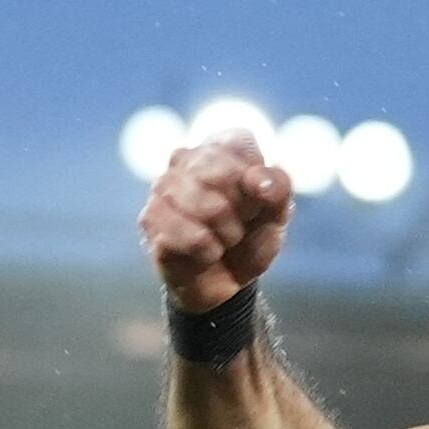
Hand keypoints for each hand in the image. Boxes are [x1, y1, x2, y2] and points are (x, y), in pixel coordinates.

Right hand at [140, 136, 292, 314]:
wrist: (226, 284)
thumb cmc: (250, 239)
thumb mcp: (277, 216)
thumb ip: (278, 189)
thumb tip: (257, 179)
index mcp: (220, 146)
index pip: (239, 144)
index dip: (254, 180)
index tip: (255, 202)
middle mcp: (185, 158)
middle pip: (221, 173)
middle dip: (240, 210)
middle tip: (238, 226)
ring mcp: (162, 187)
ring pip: (203, 204)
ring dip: (225, 233)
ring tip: (224, 241)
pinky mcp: (150, 219)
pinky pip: (185, 233)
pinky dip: (207, 251)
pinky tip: (207, 254)